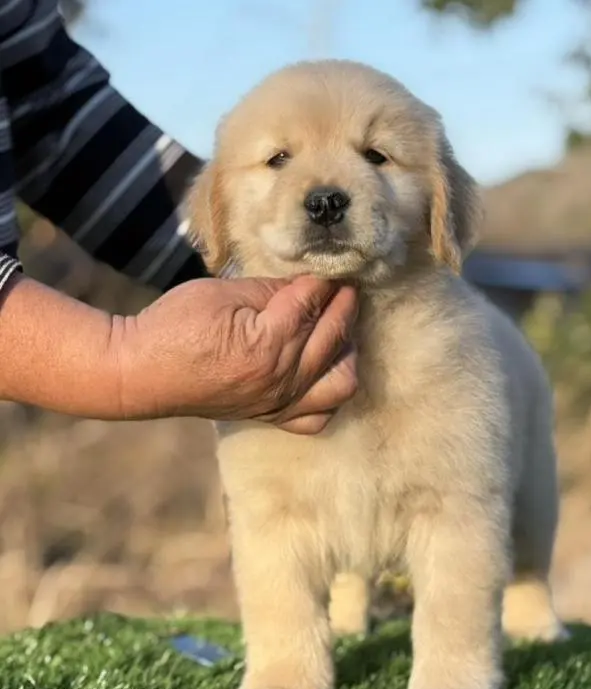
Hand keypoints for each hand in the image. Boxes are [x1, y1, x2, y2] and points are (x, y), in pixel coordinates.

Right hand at [113, 275, 358, 432]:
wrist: (140, 374)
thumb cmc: (172, 328)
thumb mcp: (221, 293)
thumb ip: (271, 290)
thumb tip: (309, 285)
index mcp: (267, 344)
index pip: (311, 303)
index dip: (324, 281)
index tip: (335, 267)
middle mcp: (281, 379)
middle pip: (333, 336)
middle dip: (345, 305)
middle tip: (345, 287)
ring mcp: (279, 403)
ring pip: (341, 381)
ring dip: (348, 351)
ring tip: (339, 328)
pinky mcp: (272, 416)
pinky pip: (318, 416)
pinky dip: (331, 394)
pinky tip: (325, 370)